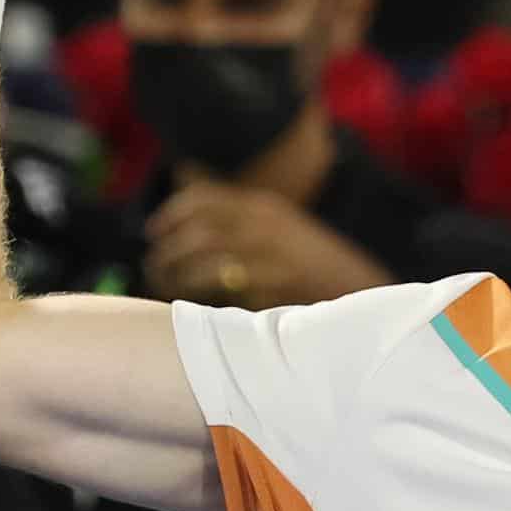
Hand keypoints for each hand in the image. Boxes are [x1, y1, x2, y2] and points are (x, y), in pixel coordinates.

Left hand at [143, 182, 394, 308]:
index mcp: (263, 208)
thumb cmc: (309, 261)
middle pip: (197, 235)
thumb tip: (184, 203)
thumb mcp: (279, 225)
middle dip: (167, 254)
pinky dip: (205, 304)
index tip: (153, 232)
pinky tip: (196, 310)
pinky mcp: (276, 293)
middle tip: (154, 269)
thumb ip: (238, 218)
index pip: (202, 200)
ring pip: (206, 268)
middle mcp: (265, 229)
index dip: (170, 215)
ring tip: (166, 290)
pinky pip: (226, 299)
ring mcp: (272, 261)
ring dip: (178, 281)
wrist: (358, 287)